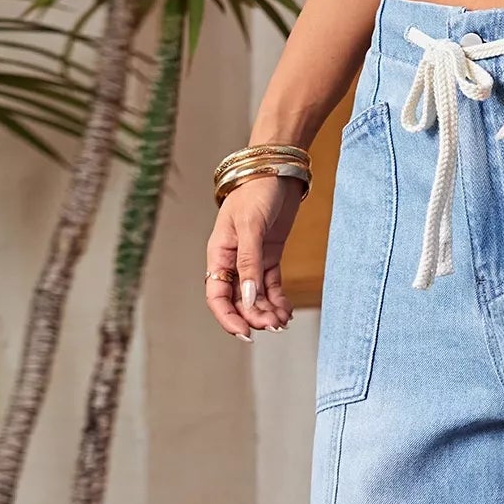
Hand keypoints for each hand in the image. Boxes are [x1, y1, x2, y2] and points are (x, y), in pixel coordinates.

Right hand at [204, 176, 302, 339]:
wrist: (277, 169)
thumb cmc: (257, 191)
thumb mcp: (250, 227)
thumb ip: (249, 263)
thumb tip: (247, 298)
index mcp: (219, 253)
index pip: (217, 296)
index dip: (228, 317)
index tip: (246, 333)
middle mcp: (233, 260)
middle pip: (238, 300)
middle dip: (254, 316)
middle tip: (273, 325)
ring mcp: (252, 260)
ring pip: (256, 296)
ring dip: (268, 312)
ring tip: (283, 321)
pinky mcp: (269, 256)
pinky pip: (270, 286)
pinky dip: (278, 301)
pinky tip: (287, 311)